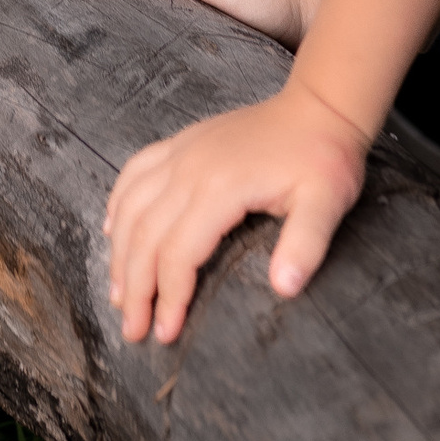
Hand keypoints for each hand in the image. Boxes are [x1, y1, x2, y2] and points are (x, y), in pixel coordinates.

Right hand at [104, 79, 368, 343]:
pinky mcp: (182, 144)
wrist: (318, 106)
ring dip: (119, 253)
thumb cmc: (323, 157)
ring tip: (117, 293)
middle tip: (132, 330)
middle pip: (145, 235)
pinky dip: (117, 204)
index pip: (178, 253)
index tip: (166, 334)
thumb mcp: (327, 202)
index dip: (169, 297)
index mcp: (220, 188)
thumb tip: (284, 288)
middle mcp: (189, 169)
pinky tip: (112, 228)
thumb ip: (305, 245)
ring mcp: (181, 153)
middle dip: (135, 288)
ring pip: (131, 206)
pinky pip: (134, 173)